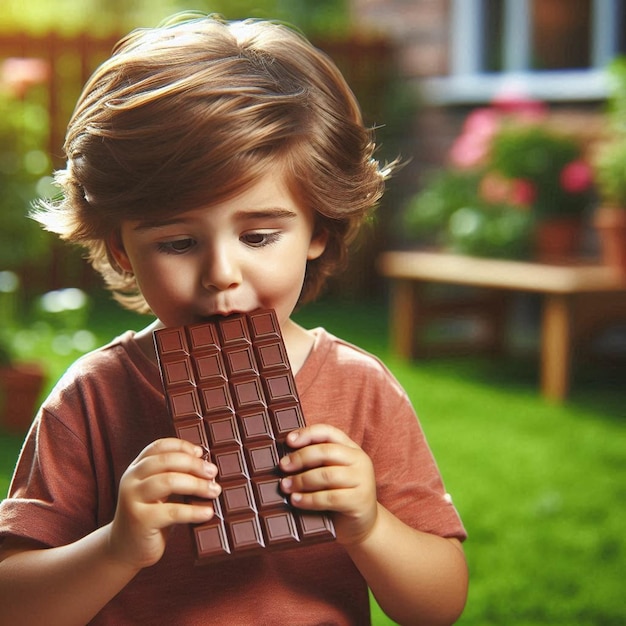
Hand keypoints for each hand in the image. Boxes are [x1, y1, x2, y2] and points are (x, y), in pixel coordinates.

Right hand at [108, 438, 220, 569]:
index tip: (201, 453)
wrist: (124, 551)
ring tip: (214, 491)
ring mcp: (133, 500)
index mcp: (136, 469)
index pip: (159, 446)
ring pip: (169, 481)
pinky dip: (194, 511)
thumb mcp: (158, 492)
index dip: (182, 446)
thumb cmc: (150, 517)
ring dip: (197, 484)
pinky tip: (207, 513)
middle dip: (194, 464)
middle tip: (213, 472)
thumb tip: (206, 465)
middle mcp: (131, 480)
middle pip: (166, 461)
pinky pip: (172, 512)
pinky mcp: (140, 521)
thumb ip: (174, 475)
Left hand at [279, 424, 377, 545]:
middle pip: (326, 451)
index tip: (288, 441)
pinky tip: (295, 501)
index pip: (329, 432)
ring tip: (285, 486)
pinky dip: (309, 499)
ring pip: (326, 475)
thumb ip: (317, 462)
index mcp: (351, 448)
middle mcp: (360, 460)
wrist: (362, 525)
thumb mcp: (331, 473)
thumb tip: (285, 458)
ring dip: (301, 480)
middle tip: (283, 466)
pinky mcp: (359, 501)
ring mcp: (362, 480)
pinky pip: (329, 498)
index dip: (307, 433)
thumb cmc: (339, 495)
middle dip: (300, 458)